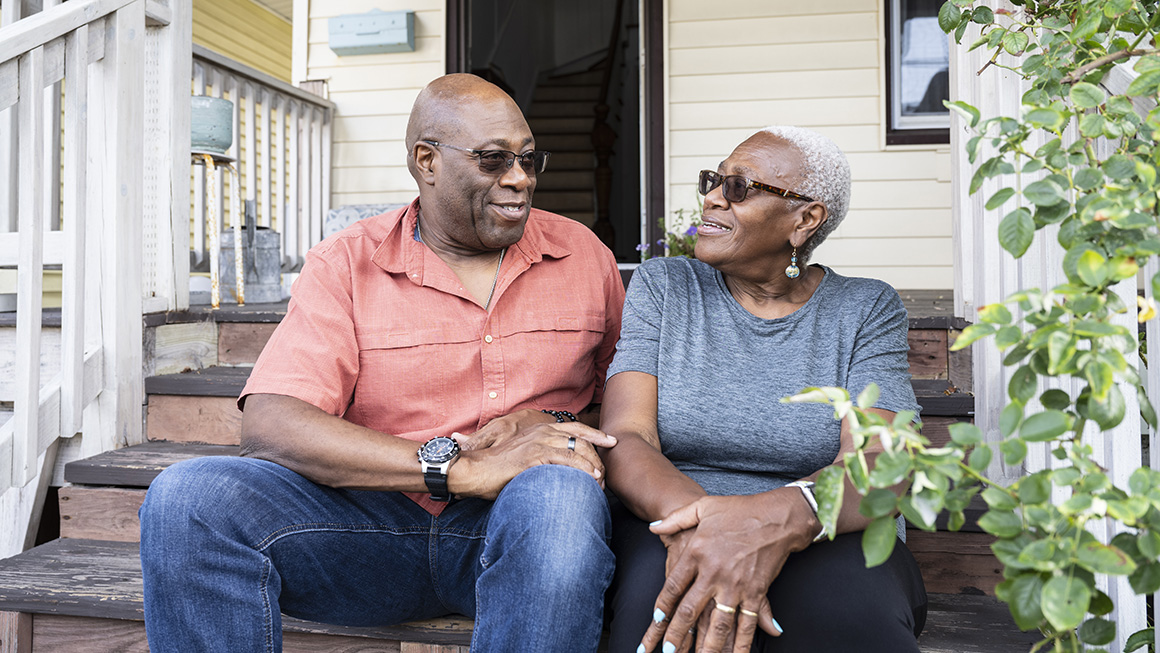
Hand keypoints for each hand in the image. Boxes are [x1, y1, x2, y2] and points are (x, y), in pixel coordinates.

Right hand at [450, 413, 616, 499]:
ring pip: (576, 449)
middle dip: (598, 455)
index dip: (595, 434)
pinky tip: (591, 478)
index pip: (575, 427)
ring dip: (592, 466)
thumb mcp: (522, 456)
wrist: (474, 471)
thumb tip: (557, 469)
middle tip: (606, 473)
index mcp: (539, 428)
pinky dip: (582, 469)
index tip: (611, 442)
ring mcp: (538, 442)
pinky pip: (566, 460)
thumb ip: (540, 457)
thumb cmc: (497, 469)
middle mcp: (541, 431)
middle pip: (581, 438)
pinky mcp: (534, 456)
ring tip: (600, 481)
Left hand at [640, 492, 815, 652]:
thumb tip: (653, 527)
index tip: (656, 622)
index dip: (662, 607)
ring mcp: (736, 585)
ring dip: (708, 646)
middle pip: (690, 610)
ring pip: (718, 623)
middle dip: (677, 635)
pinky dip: (741, 642)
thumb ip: (675, 519)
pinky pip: (746, 623)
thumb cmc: (739, 510)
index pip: (673, 586)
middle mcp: (713, 572)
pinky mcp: (756, 592)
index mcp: (697, 552)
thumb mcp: (702, 507)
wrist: (777, 516)